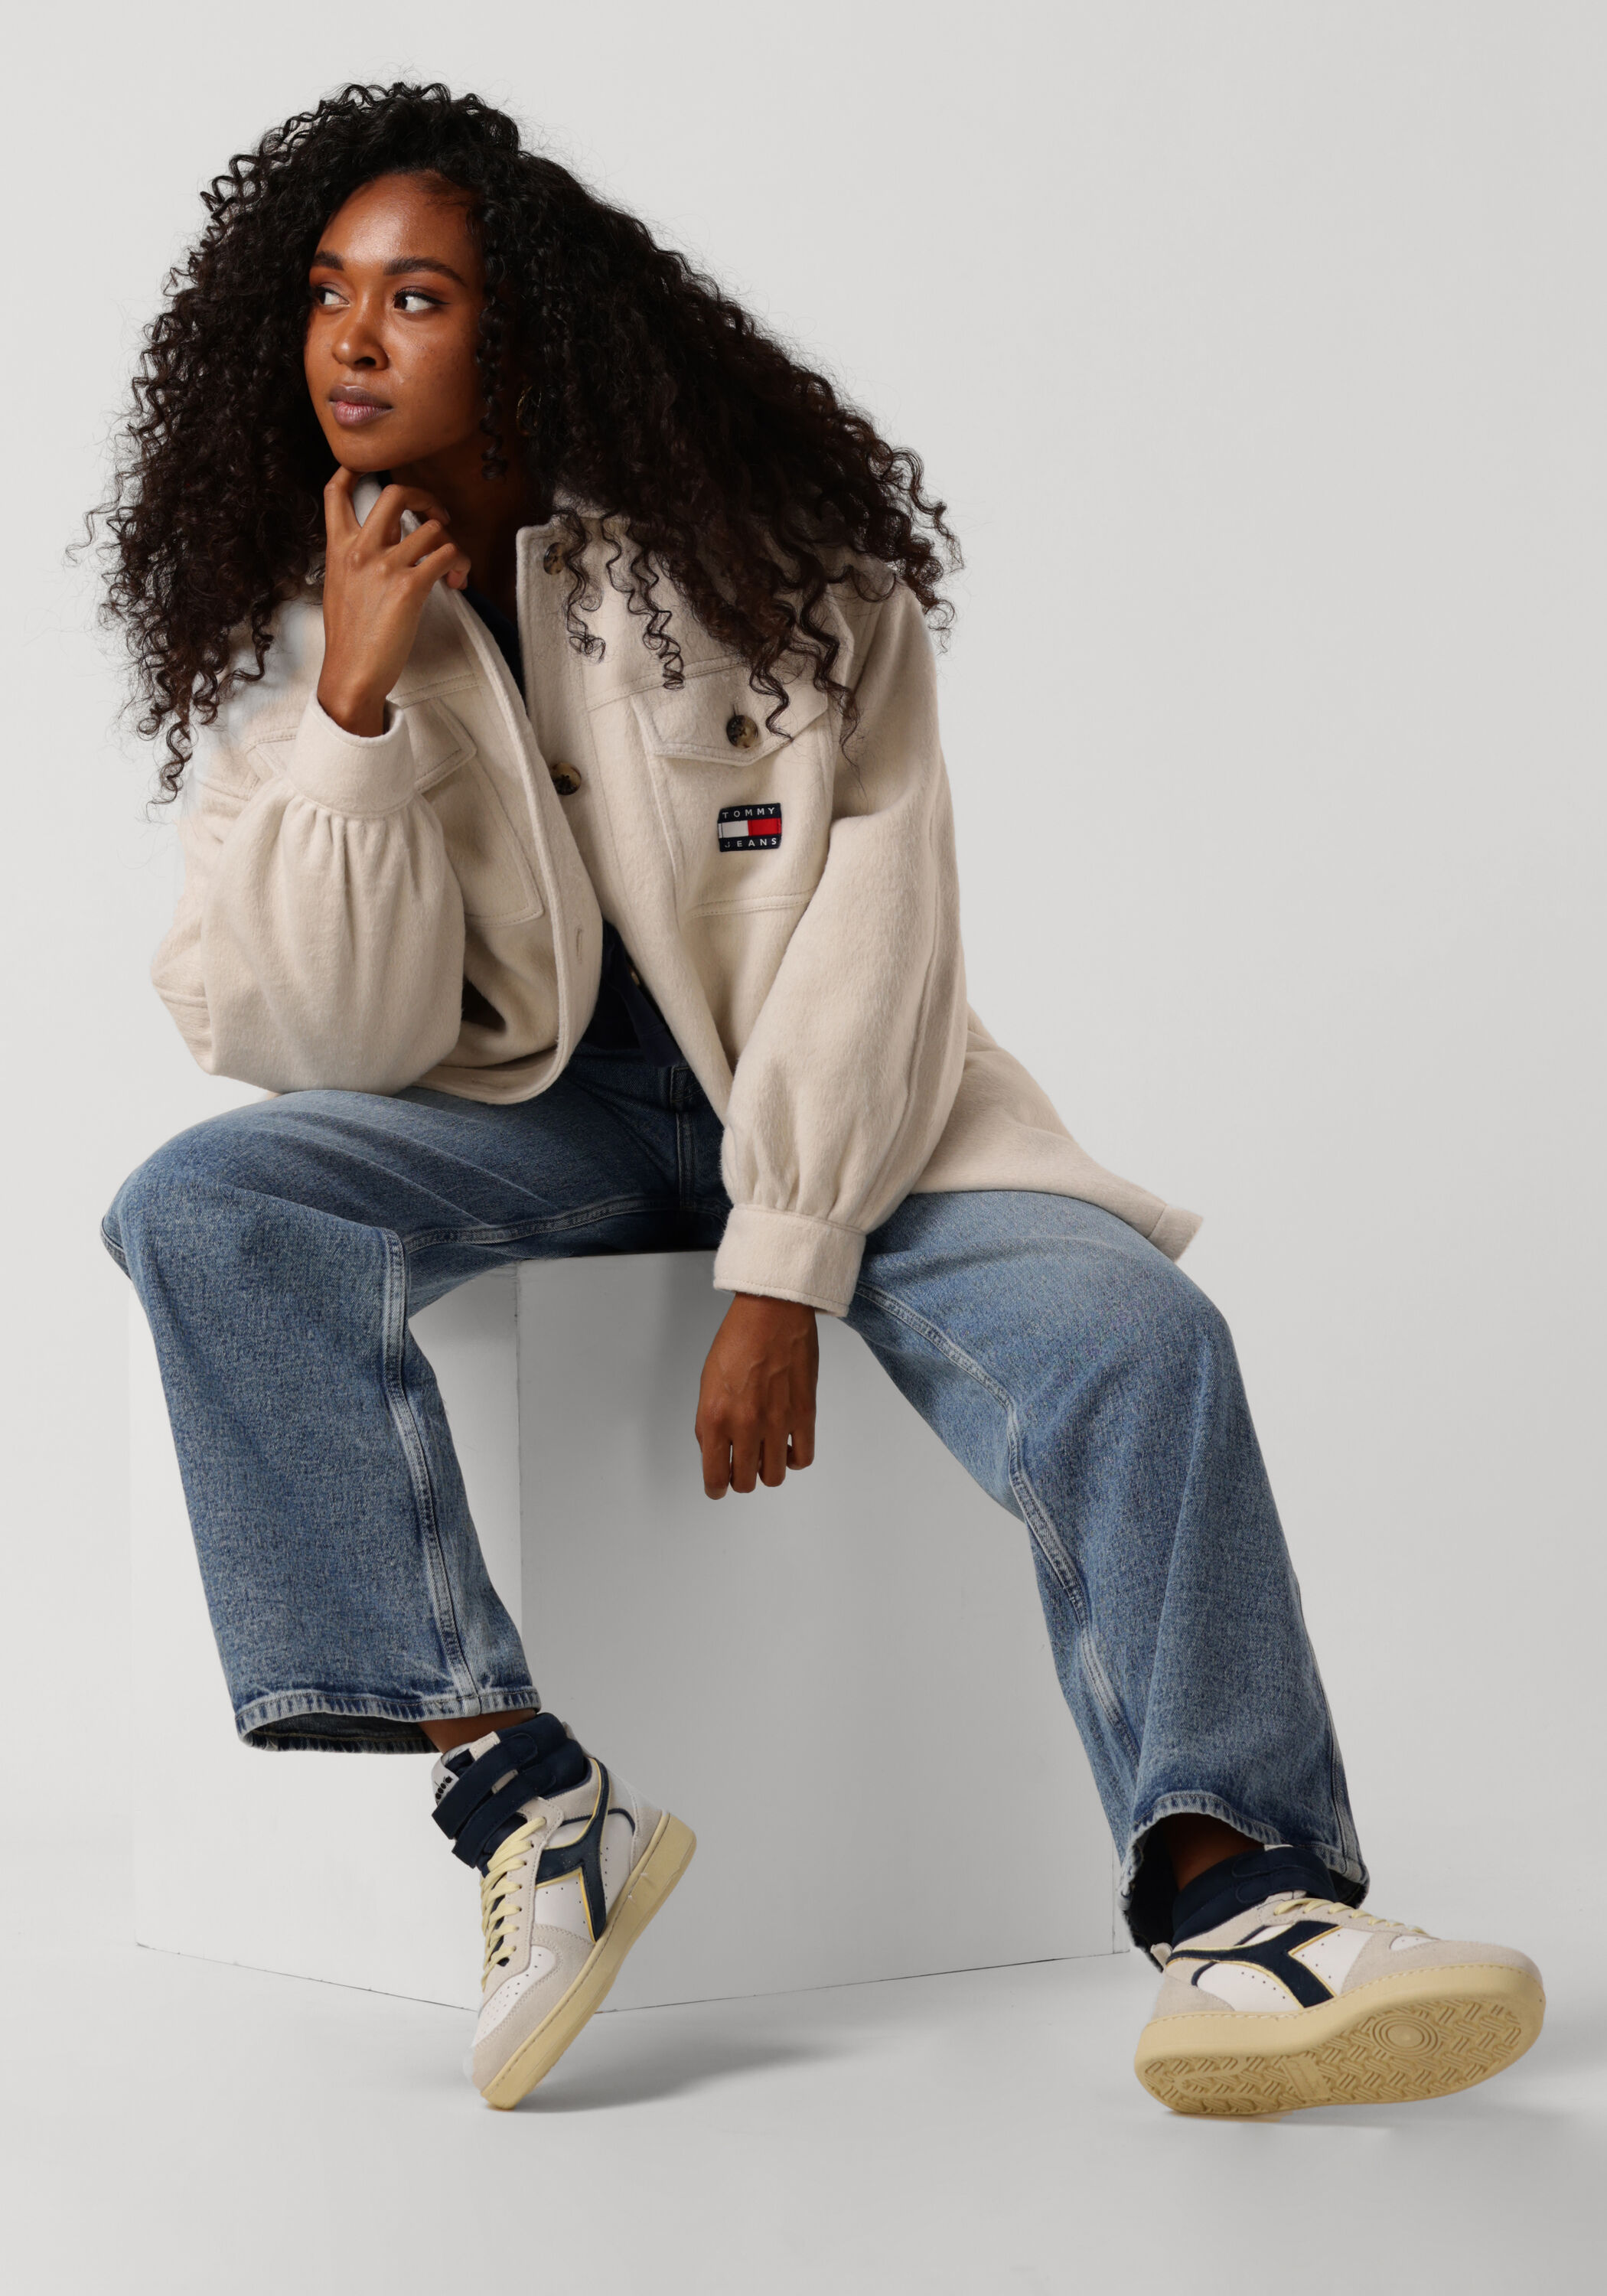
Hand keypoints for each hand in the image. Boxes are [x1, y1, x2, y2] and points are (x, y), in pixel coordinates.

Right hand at [315, 468, 471, 736]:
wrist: (351, 674)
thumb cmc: (349, 639)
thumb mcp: (339, 589)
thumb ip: (356, 561)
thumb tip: (379, 549)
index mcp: (338, 549)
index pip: (337, 493)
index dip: (353, 470)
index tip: (368, 469)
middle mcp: (360, 549)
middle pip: (395, 493)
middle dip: (424, 496)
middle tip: (437, 516)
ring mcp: (385, 565)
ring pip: (432, 528)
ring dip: (451, 543)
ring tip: (454, 567)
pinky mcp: (410, 587)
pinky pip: (447, 555)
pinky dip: (460, 564)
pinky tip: (457, 581)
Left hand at [695, 1294, 817, 1497]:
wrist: (771, 1313)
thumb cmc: (737, 1341)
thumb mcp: (707, 1384)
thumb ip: (709, 1423)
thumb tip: (716, 1451)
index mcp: (715, 1418)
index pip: (714, 1476)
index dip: (715, 1488)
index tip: (717, 1486)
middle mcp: (746, 1426)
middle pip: (745, 1482)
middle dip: (740, 1479)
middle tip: (741, 1467)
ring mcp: (778, 1423)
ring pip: (775, 1476)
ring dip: (767, 1471)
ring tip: (765, 1454)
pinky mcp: (804, 1415)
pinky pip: (803, 1458)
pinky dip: (794, 1460)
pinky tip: (787, 1446)